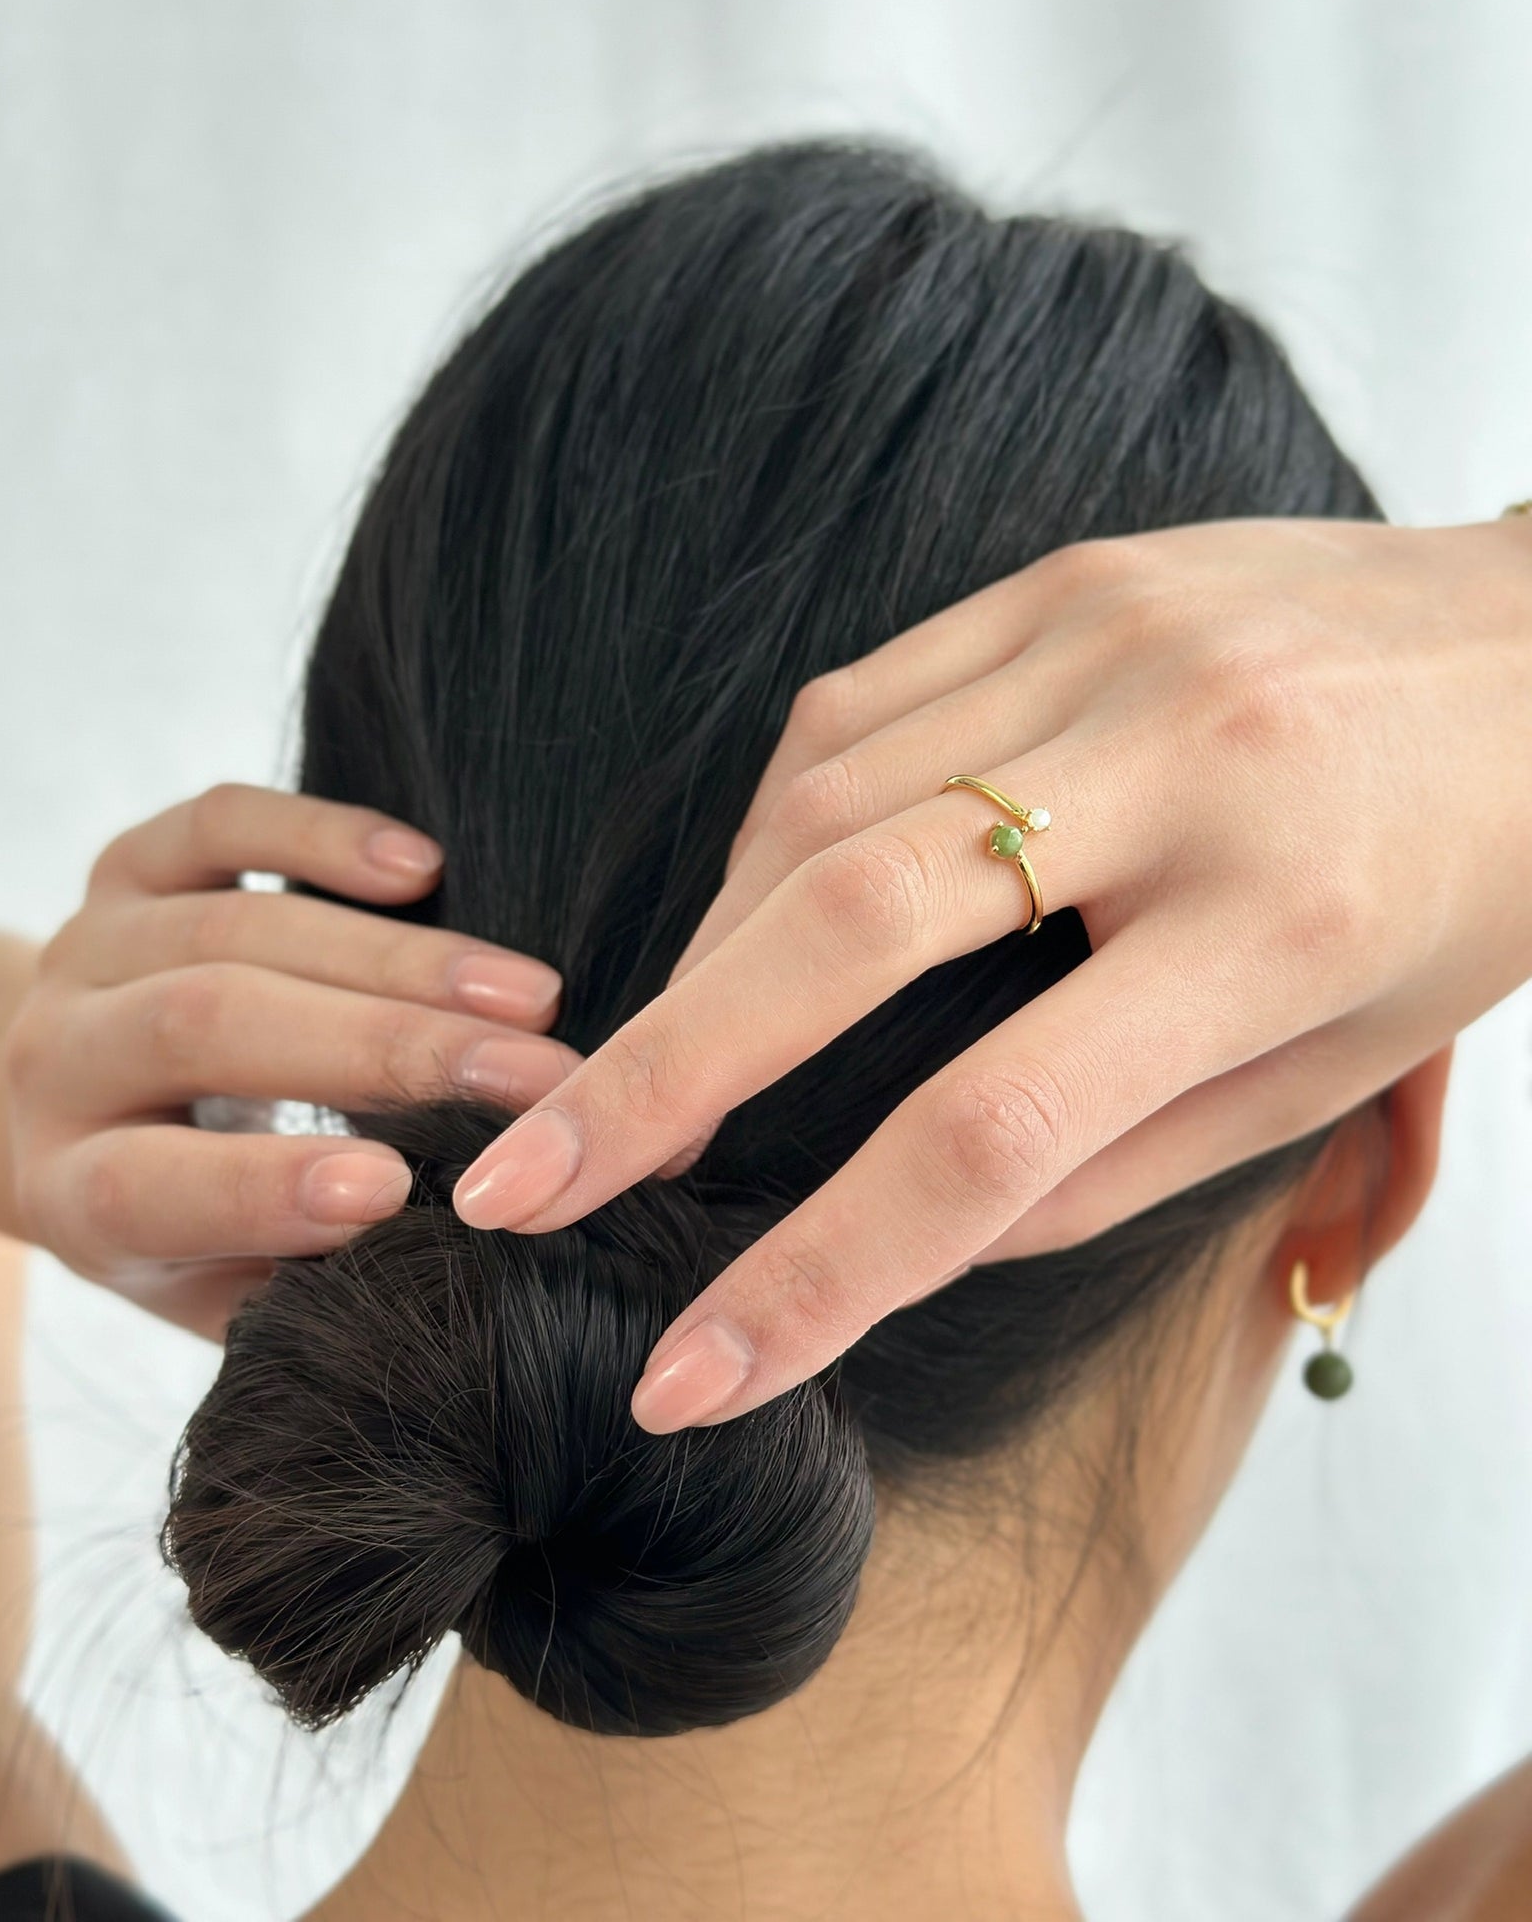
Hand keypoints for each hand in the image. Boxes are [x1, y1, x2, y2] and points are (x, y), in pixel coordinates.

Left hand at [3, 784, 578, 1335]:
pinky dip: (321, 835)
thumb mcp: (229, 1288)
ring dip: (402, 960)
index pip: (146, 1186)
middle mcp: (57, 1062)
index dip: (265, 1187)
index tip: (396, 1188)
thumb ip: (308, 1278)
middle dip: (385, 1051)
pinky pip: (217, 824)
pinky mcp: (129, 866)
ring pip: (238, 928)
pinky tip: (423, 866)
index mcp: (68, 1190)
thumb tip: (444, 1253)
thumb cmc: (192, 1226)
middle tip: (532, 1078)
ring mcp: (90, 949)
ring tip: (528, 997)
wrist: (84, 1113)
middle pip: (209, 1027)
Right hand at [450, 514, 1531, 1430]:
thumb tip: (913, 1232)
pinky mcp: (1060, 581)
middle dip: (660, 1074)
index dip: (827, 1269)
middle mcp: (1181, 756)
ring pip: (819, 803)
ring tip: (657, 1067)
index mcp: (1282, 921)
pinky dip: (774, 828)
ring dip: (709, 953)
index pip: (1001, 1130)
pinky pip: (855, 704)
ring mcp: (1105, 637)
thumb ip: (1119, 1155)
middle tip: (515, 1185)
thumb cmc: (1470, 881)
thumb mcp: (1340, 1060)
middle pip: (848, 925)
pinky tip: (756, 909)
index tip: (690, 1370)